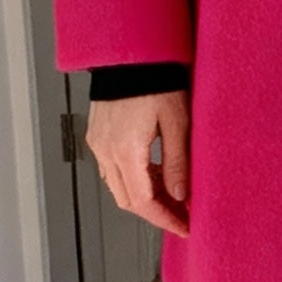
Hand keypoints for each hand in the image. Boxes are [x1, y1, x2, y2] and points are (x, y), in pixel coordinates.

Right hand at [86, 91, 189, 236]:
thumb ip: (178, 163)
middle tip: (182, 215)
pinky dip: (132, 180)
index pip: (144, 202)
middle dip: (156, 212)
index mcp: (126, 150)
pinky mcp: (97, 135)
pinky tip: (153, 173)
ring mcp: (99, 143)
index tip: (184, 226)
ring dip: (144, 197)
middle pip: (128, 200)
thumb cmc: (157, 80)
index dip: (165, 219)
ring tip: (171, 195)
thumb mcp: (177, 122)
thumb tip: (181, 195)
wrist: (131, 55)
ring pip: (118, 187)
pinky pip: (111, 170)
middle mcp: (106, 150)